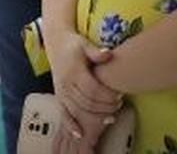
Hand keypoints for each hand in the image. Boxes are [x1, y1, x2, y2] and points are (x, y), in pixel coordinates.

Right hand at [44, 28, 122, 150]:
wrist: (56, 43)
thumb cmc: (74, 44)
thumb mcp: (85, 44)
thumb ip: (96, 52)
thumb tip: (109, 54)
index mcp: (73, 71)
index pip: (92, 89)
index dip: (107, 96)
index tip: (119, 94)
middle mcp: (66, 83)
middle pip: (87, 103)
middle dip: (105, 107)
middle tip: (119, 103)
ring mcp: (61, 91)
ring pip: (78, 111)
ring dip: (95, 116)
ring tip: (110, 115)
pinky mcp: (59, 97)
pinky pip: (64, 114)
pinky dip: (71, 125)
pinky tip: (80, 133)